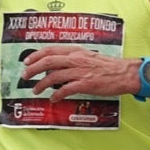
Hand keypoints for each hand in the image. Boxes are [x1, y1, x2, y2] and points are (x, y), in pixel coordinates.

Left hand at [22, 47, 137, 102]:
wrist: (125, 73)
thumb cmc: (108, 66)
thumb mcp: (88, 56)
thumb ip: (74, 58)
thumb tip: (59, 65)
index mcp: (76, 51)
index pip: (50, 50)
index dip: (36, 55)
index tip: (27, 61)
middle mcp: (76, 59)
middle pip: (48, 61)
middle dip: (33, 69)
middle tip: (25, 76)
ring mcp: (80, 71)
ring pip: (54, 76)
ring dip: (41, 84)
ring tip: (36, 90)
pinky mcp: (85, 84)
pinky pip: (66, 90)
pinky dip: (56, 95)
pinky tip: (53, 99)